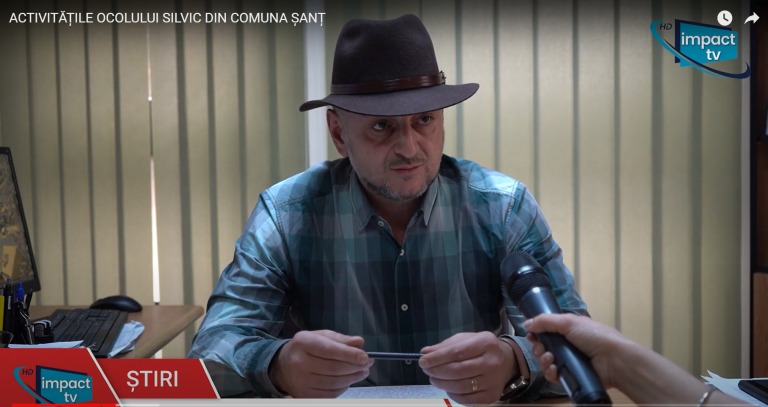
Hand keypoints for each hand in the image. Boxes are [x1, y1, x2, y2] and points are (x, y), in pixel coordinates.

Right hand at [269, 330, 372, 397]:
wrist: (282, 366)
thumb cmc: (306, 348)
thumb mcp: (320, 336)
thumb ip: (340, 339)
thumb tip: (359, 342)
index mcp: (303, 343)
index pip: (329, 350)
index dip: (349, 354)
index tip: (365, 357)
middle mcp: (299, 363)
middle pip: (334, 368)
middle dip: (355, 367)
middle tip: (367, 364)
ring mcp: (300, 381)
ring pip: (334, 383)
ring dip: (352, 378)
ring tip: (362, 372)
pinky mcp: (304, 395)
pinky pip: (330, 394)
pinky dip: (343, 388)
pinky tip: (348, 381)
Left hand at [419, 332, 515, 404]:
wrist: (507, 362)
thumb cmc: (482, 348)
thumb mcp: (466, 339)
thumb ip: (446, 345)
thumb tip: (425, 353)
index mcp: (485, 343)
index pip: (457, 352)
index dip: (437, 358)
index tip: (423, 361)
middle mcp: (491, 362)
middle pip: (458, 370)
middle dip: (437, 371)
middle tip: (426, 370)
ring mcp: (493, 381)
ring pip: (460, 386)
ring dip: (442, 384)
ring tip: (434, 379)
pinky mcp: (492, 396)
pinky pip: (467, 399)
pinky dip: (452, 395)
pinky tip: (447, 388)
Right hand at [523, 313, 637, 388]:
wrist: (613, 359)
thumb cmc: (593, 336)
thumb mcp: (569, 322)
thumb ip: (545, 321)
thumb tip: (526, 323)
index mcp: (568, 331)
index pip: (546, 333)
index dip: (536, 335)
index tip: (531, 336)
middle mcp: (567, 347)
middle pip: (543, 348)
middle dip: (538, 348)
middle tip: (541, 349)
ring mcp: (568, 363)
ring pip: (546, 363)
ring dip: (543, 360)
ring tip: (549, 359)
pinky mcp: (570, 377)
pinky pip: (554, 377)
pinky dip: (551, 373)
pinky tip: (554, 369)